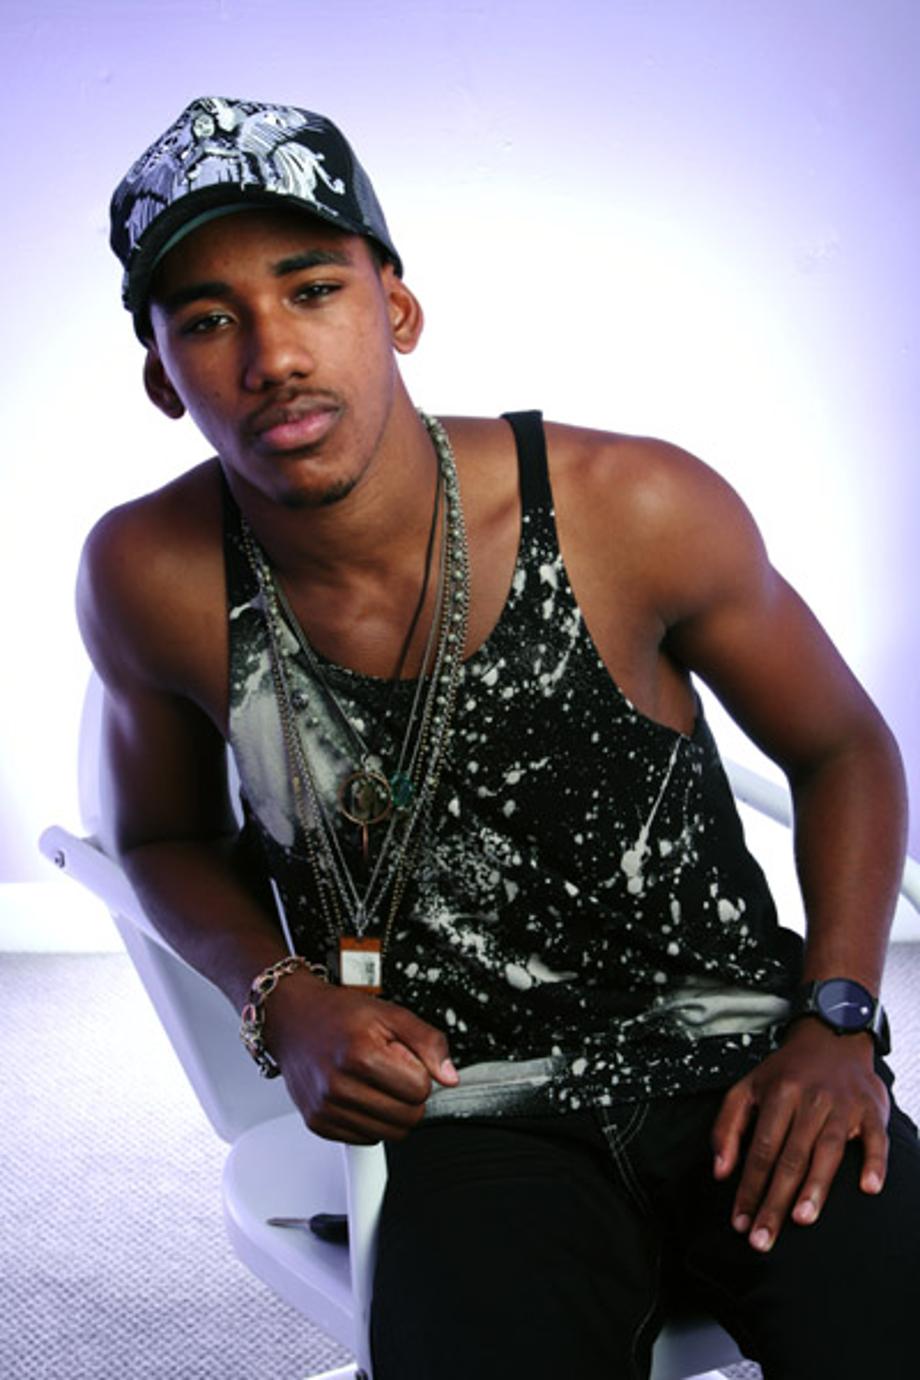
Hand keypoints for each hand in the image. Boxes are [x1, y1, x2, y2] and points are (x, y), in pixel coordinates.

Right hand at [265, 974, 458, 1143]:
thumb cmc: (338, 1014)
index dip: (419, 1072)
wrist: (292, 1018)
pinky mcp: (318, 1123)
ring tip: (374, 1081)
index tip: (404, 1058)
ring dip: (390, 1111)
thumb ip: (427, 1041)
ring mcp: (326, 1108)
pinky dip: (369, 1120)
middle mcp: (339, 1085)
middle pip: (408, 1118)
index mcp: (360, 1055)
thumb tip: (450, 1076)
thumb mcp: (389, 1013)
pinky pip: (364, 1140)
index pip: (420, 1089)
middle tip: (392, 1071)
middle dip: (409, 1095)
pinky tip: (358, 1093)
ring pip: (389, 1134)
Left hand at [711, 1019, 888, 1251]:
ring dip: (815, 1186)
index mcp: (778, 1095)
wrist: (831, 1037)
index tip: (739, 1221)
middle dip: (775, 1201)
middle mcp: (810, 1101)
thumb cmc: (786, 1072)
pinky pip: (876, 1140)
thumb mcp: (747, 1088)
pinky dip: (874, 1163)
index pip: (760, 1150)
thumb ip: (727, 1127)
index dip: (748, 1187)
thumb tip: (719, 1171)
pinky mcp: (871, 1111)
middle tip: (763, 1239)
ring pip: (827, 1151)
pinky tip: (868, 1188)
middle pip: (790, 1158)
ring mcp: (843, 1106)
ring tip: (802, 1219)